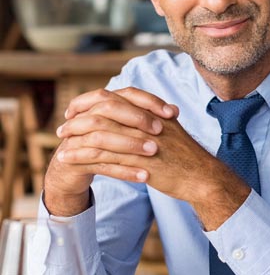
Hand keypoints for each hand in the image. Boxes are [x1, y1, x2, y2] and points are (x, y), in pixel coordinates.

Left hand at [46, 87, 249, 225]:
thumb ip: (153, 120)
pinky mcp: (138, 162)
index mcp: (152, 112)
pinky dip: (81, 157)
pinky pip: (102, 157)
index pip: (114, 97)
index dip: (91, 101)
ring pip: (98, 134)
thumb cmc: (188, 157)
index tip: (77, 109)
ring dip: (75, 139)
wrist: (203, 177)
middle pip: (102, 112)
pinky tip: (68, 159)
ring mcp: (142, 142)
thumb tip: (135, 116)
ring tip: (61, 147)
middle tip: (64, 128)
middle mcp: (145, 123)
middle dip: (78, 119)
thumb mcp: (171, 130)